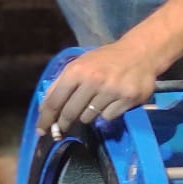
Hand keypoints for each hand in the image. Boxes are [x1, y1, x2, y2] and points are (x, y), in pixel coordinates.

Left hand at [37, 40, 162, 137]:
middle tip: (63, 126)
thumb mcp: (79, 65)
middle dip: (64, 123)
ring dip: (87, 115)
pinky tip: (112, 100)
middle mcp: (93, 80)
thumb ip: (60, 84)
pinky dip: (107, 112)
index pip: (55, 101)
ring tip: (95, 102)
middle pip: (70, 113)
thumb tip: (44, 108)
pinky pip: (108, 117)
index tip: (41, 130)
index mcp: (76, 71)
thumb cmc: (104, 60)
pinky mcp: (128, 99)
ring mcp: (112, 90)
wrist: (141, 53)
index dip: (45, 119)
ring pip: (88, 117)